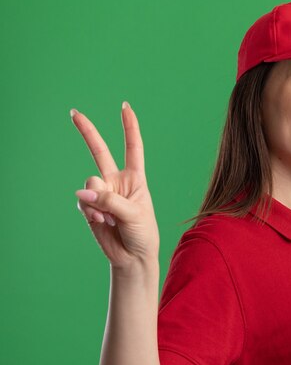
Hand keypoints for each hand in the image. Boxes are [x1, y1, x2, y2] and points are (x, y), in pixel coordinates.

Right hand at [72, 102, 158, 268]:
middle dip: (87, 131)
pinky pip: (82, 201)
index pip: (133, 148)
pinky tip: (102, 221)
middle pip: (100, 151)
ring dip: (97, 201)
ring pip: (89, 184)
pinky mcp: (89, 207)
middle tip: (74, 112)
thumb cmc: (143, 233)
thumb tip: (82, 192)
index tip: (125, 108)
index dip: (130, 128)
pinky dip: (90, 211)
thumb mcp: (134, 213)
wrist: (132, 256)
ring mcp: (101, 193)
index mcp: (135, 178)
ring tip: (110, 218)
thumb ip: (109, 200)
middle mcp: (116, 182)